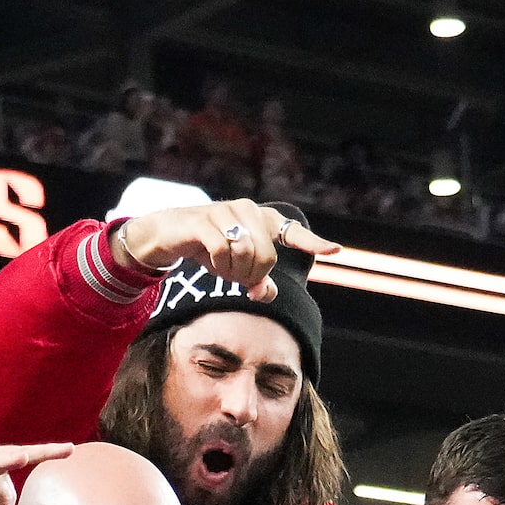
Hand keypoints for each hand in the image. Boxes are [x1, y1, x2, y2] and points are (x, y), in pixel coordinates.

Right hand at [110, 199, 335, 301]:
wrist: (169, 234)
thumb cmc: (208, 248)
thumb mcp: (234, 268)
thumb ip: (255, 281)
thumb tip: (267, 294)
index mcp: (262, 219)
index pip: (293, 233)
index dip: (314, 243)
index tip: (335, 251)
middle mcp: (248, 210)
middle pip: (266, 257)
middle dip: (250, 275)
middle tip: (234, 277)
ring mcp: (227, 211)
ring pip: (245, 254)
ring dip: (232, 271)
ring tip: (220, 266)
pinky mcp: (206, 219)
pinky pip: (224, 250)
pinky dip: (218, 263)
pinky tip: (209, 260)